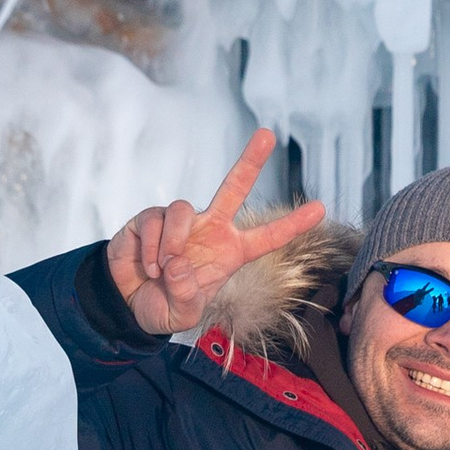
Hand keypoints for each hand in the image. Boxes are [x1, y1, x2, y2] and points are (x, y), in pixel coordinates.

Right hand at [105, 127, 326, 336]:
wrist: (128, 303)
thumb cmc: (164, 306)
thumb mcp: (182, 314)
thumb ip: (186, 296)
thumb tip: (178, 262)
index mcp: (230, 253)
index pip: (266, 237)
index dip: (292, 224)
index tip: (321, 208)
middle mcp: (210, 229)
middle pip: (234, 187)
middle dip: (250, 160)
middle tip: (268, 135)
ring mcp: (181, 221)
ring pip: (183, 210)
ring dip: (173, 243)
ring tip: (162, 270)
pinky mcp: (149, 219)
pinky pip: (154, 222)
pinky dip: (150, 248)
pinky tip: (148, 267)